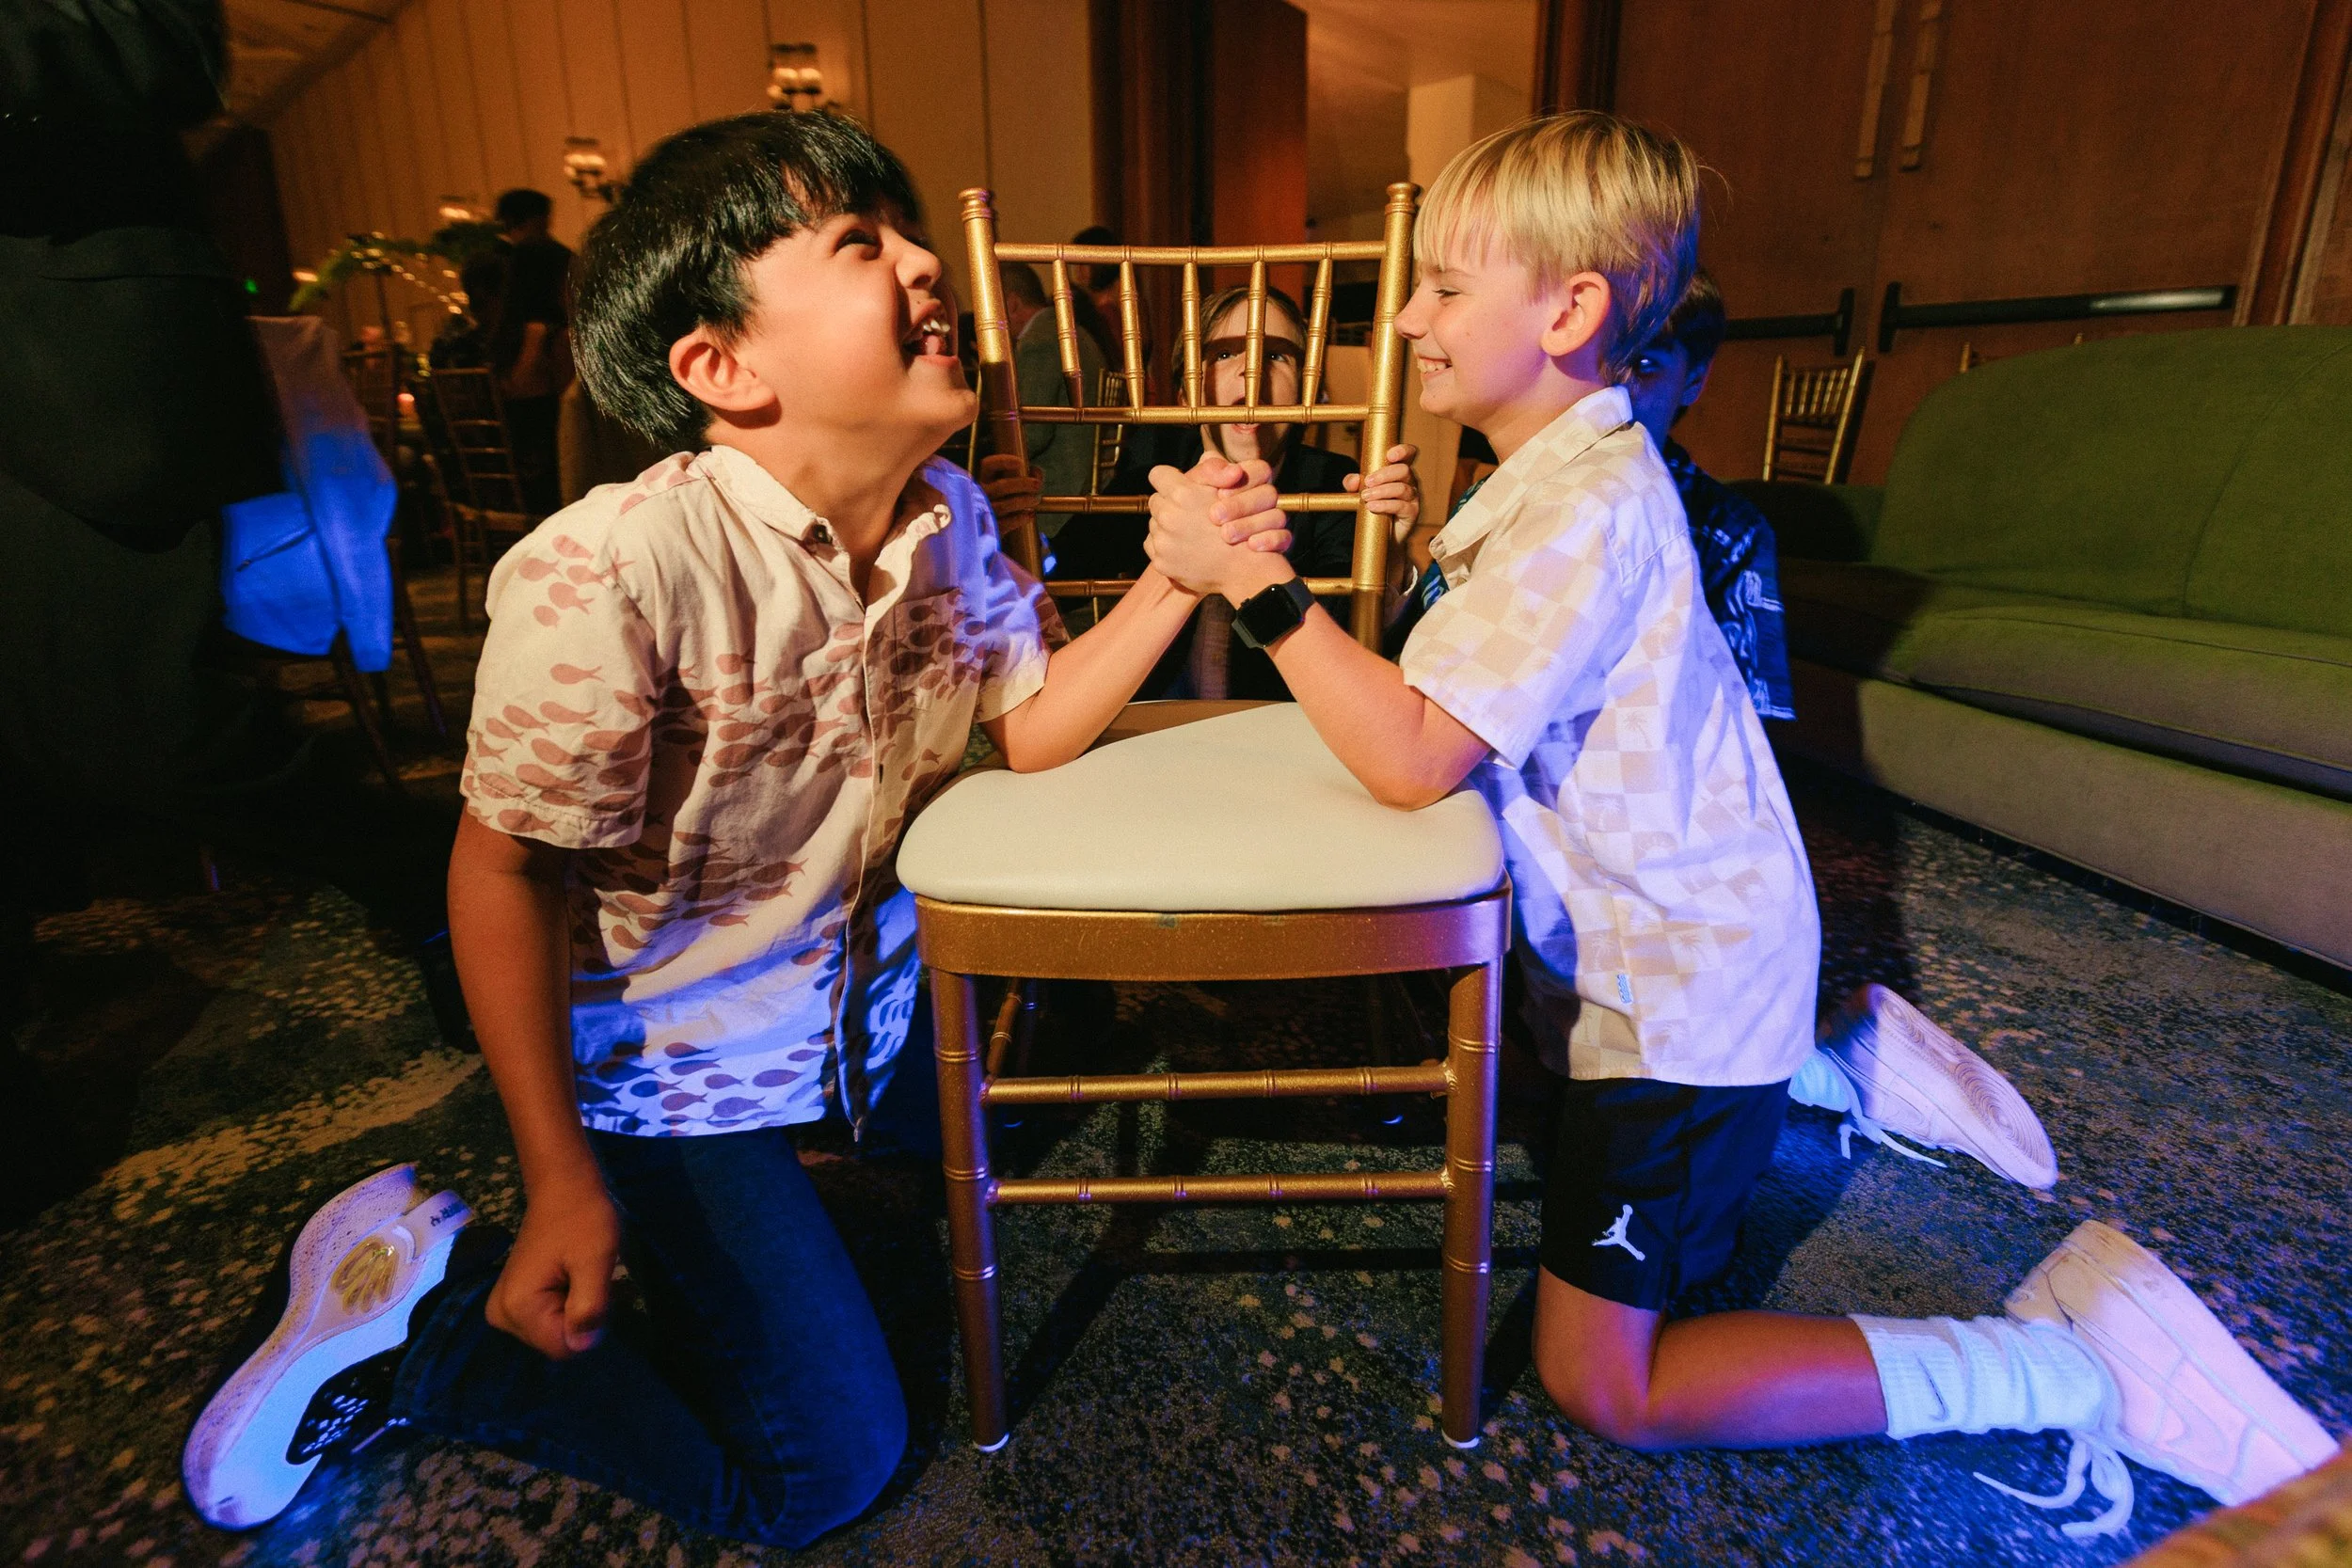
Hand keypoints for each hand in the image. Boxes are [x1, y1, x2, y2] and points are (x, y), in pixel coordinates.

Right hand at [487, 1168, 620, 1359]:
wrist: (564, 1186)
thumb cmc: (582, 1218)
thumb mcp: (595, 1261)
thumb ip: (589, 1307)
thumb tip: (582, 1347)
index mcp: (517, 1308)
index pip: (564, 1348)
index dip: (589, 1324)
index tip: (594, 1288)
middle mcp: (502, 1315)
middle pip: (557, 1342)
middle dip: (581, 1317)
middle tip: (587, 1277)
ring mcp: (504, 1309)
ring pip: (555, 1333)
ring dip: (576, 1310)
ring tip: (579, 1275)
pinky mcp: (513, 1302)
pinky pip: (548, 1321)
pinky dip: (567, 1304)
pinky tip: (570, 1278)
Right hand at [977, 453, 1042, 526]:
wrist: (988, 530)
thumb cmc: (1002, 503)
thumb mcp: (1005, 488)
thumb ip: (1021, 477)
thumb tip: (1036, 472)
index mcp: (983, 480)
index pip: (988, 465)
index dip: (1003, 461)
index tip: (1020, 462)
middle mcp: (981, 495)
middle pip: (1001, 486)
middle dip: (1023, 484)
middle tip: (1037, 484)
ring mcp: (984, 512)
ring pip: (1004, 505)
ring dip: (1024, 500)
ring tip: (1036, 499)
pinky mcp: (990, 529)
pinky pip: (1006, 524)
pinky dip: (1020, 519)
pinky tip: (1030, 514)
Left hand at [1146, 455, 1293, 602]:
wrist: (1244, 568)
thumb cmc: (1241, 526)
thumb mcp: (1229, 490)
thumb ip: (1209, 471)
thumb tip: (1197, 462)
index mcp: (1182, 494)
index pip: (1158, 474)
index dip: (1169, 478)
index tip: (1178, 486)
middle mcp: (1167, 516)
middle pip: (1156, 500)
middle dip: (1169, 503)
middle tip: (1189, 512)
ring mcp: (1162, 540)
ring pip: (1154, 523)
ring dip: (1167, 525)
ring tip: (1190, 532)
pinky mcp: (1161, 561)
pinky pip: (1152, 545)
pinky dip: (1165, 545)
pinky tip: (1184, 547)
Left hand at [1185, 451, 1292, 553]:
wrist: (1194, 548)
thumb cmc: (1190, 511)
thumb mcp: (1192, 487)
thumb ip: (1210, 471)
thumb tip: (1235, 472)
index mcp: (1247, 480)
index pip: (1261, 470)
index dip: (1244, 481)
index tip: (1220, 494)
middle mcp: (1263, 498)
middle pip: (1269, 494)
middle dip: (1241, 505)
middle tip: (1215, 517)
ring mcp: (1272, 520)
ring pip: (1277, 516)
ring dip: (1250, 524)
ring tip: (1226, 536)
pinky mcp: (1277, 542)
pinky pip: (1285, 537)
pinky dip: (1269, 540)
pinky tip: (1251, 545)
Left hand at [1343, 443, 1420, 544]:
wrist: (1384, 535)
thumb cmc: (1375, 507)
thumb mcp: (1360, 492)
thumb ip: (1354, 484)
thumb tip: (1353, 480)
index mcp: (1399, 471)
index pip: (1408, 454)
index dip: (1403, 451)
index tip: (1389, 455)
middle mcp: (1410, 481)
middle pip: (1404, 470)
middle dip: (1384, 474)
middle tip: (1367, 483)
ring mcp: (1413, 497)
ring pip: (1401, 488)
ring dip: (1381, 491)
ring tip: (1365, 497)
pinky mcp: (1412, 512)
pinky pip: (1400, 506)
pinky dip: (1385, 505)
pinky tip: (1372, 507)